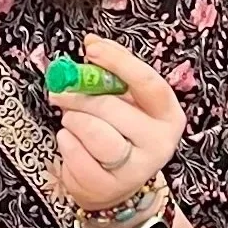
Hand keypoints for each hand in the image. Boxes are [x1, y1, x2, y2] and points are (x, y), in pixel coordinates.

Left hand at [49, 34, 184, 211]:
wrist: (115, 185)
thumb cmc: (119, 134)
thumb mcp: (124, 103)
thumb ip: (111, 74)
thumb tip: (92, 41)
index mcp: (167, 113)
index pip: (147, 82)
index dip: (118, 62)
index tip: (91, 49)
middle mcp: (160, 141)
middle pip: (110, 107)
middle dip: (78, 97)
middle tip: (60, 94)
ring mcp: (137, 167)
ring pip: (92, 131)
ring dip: (72, 121)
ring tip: (71, 121)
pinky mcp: (110, 185)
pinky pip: (76, 154)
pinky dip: (66, 143)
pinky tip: (70, 141)